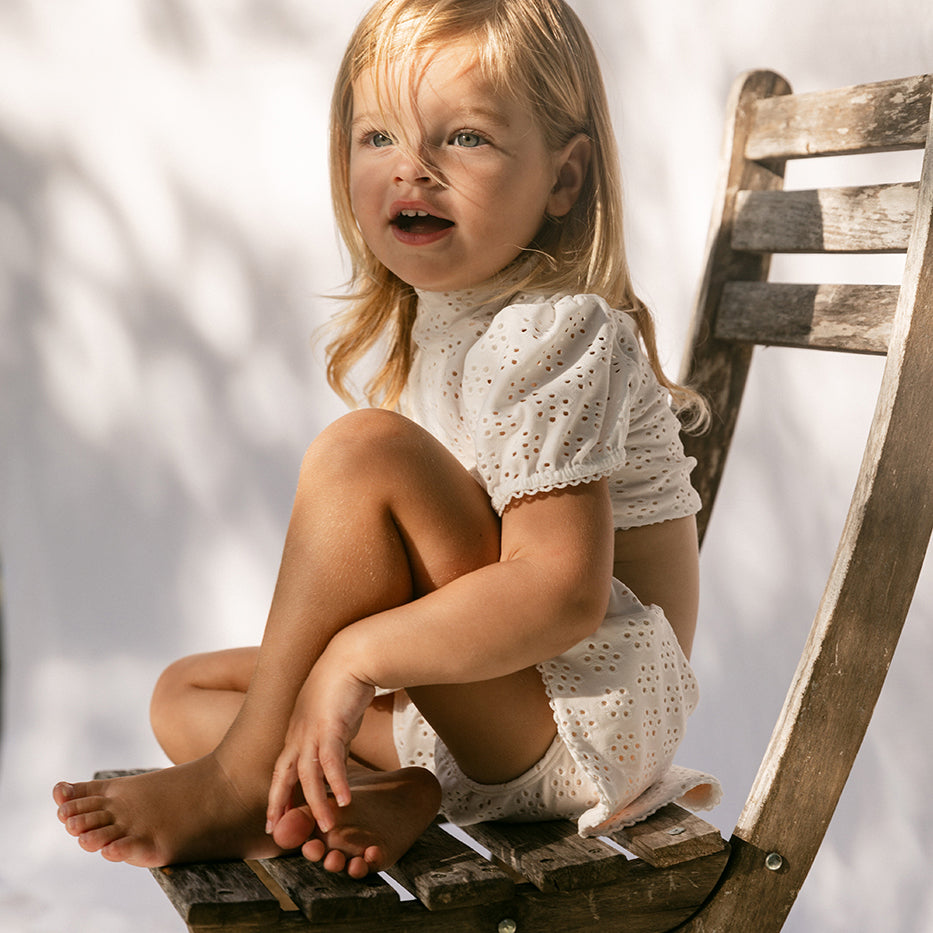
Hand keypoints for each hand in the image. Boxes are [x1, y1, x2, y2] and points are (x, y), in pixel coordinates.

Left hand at [266, 640, 375, 834]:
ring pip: (308, 774)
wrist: (353, 656)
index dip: (278, 792)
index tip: (274, 815)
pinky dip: (336, 782)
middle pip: (283, 774)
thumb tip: (337, 759)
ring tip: (325, 826)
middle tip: (275, 829)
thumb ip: (333, 740)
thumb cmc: (346, 683)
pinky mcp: (331, 726)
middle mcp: (299, 732)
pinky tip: (344, 800)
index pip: (282, 767)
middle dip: (277, 803)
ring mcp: (312, 729)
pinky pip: (331, 761)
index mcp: (297, 730)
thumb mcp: (335, 719)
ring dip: (315, 802)